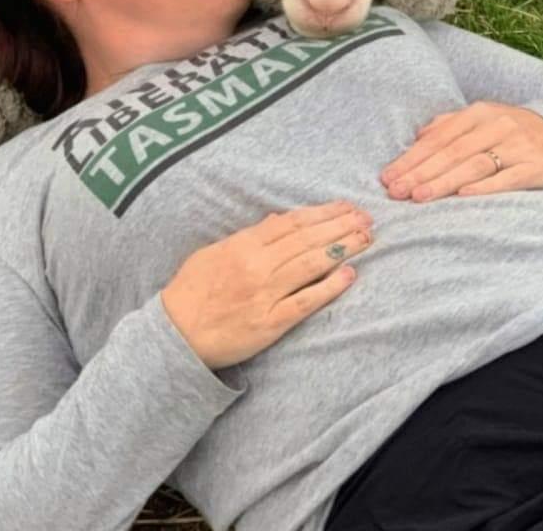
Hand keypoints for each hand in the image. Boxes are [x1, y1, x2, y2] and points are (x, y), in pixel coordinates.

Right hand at [161, 200, 373, 369]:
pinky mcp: (271, 323)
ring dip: (342, 248)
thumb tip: (279, 219)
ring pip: (311, 264)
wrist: (176, 335)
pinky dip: (330, 287)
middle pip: (307, 239)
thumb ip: (249, 236)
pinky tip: (350, 274)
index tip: (344, 206)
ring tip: (366, 238)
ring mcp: (265, 294)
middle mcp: (257, 266)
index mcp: (242, 245)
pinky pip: (306, 301)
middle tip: (366, 217)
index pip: (292, 223)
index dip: (322, 213)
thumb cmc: (191, 291)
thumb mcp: (214, 252)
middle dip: (340, 225)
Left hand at [380, 101, 542, 201]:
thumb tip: (417, 137)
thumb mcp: (482, 119)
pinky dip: (485, 187)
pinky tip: (463, 196)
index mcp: (478, 113)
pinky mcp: (537, 168)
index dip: (411, 158)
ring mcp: (518, 146)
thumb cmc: (512, 131)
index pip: (438, 138)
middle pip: (452, 152)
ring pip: (475, 165)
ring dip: (444, 182)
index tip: (388, 176)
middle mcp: (497, 126)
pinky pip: (508, 179)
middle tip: (396, 191)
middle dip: (420, 173)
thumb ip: (449, 126)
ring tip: (419, 197)